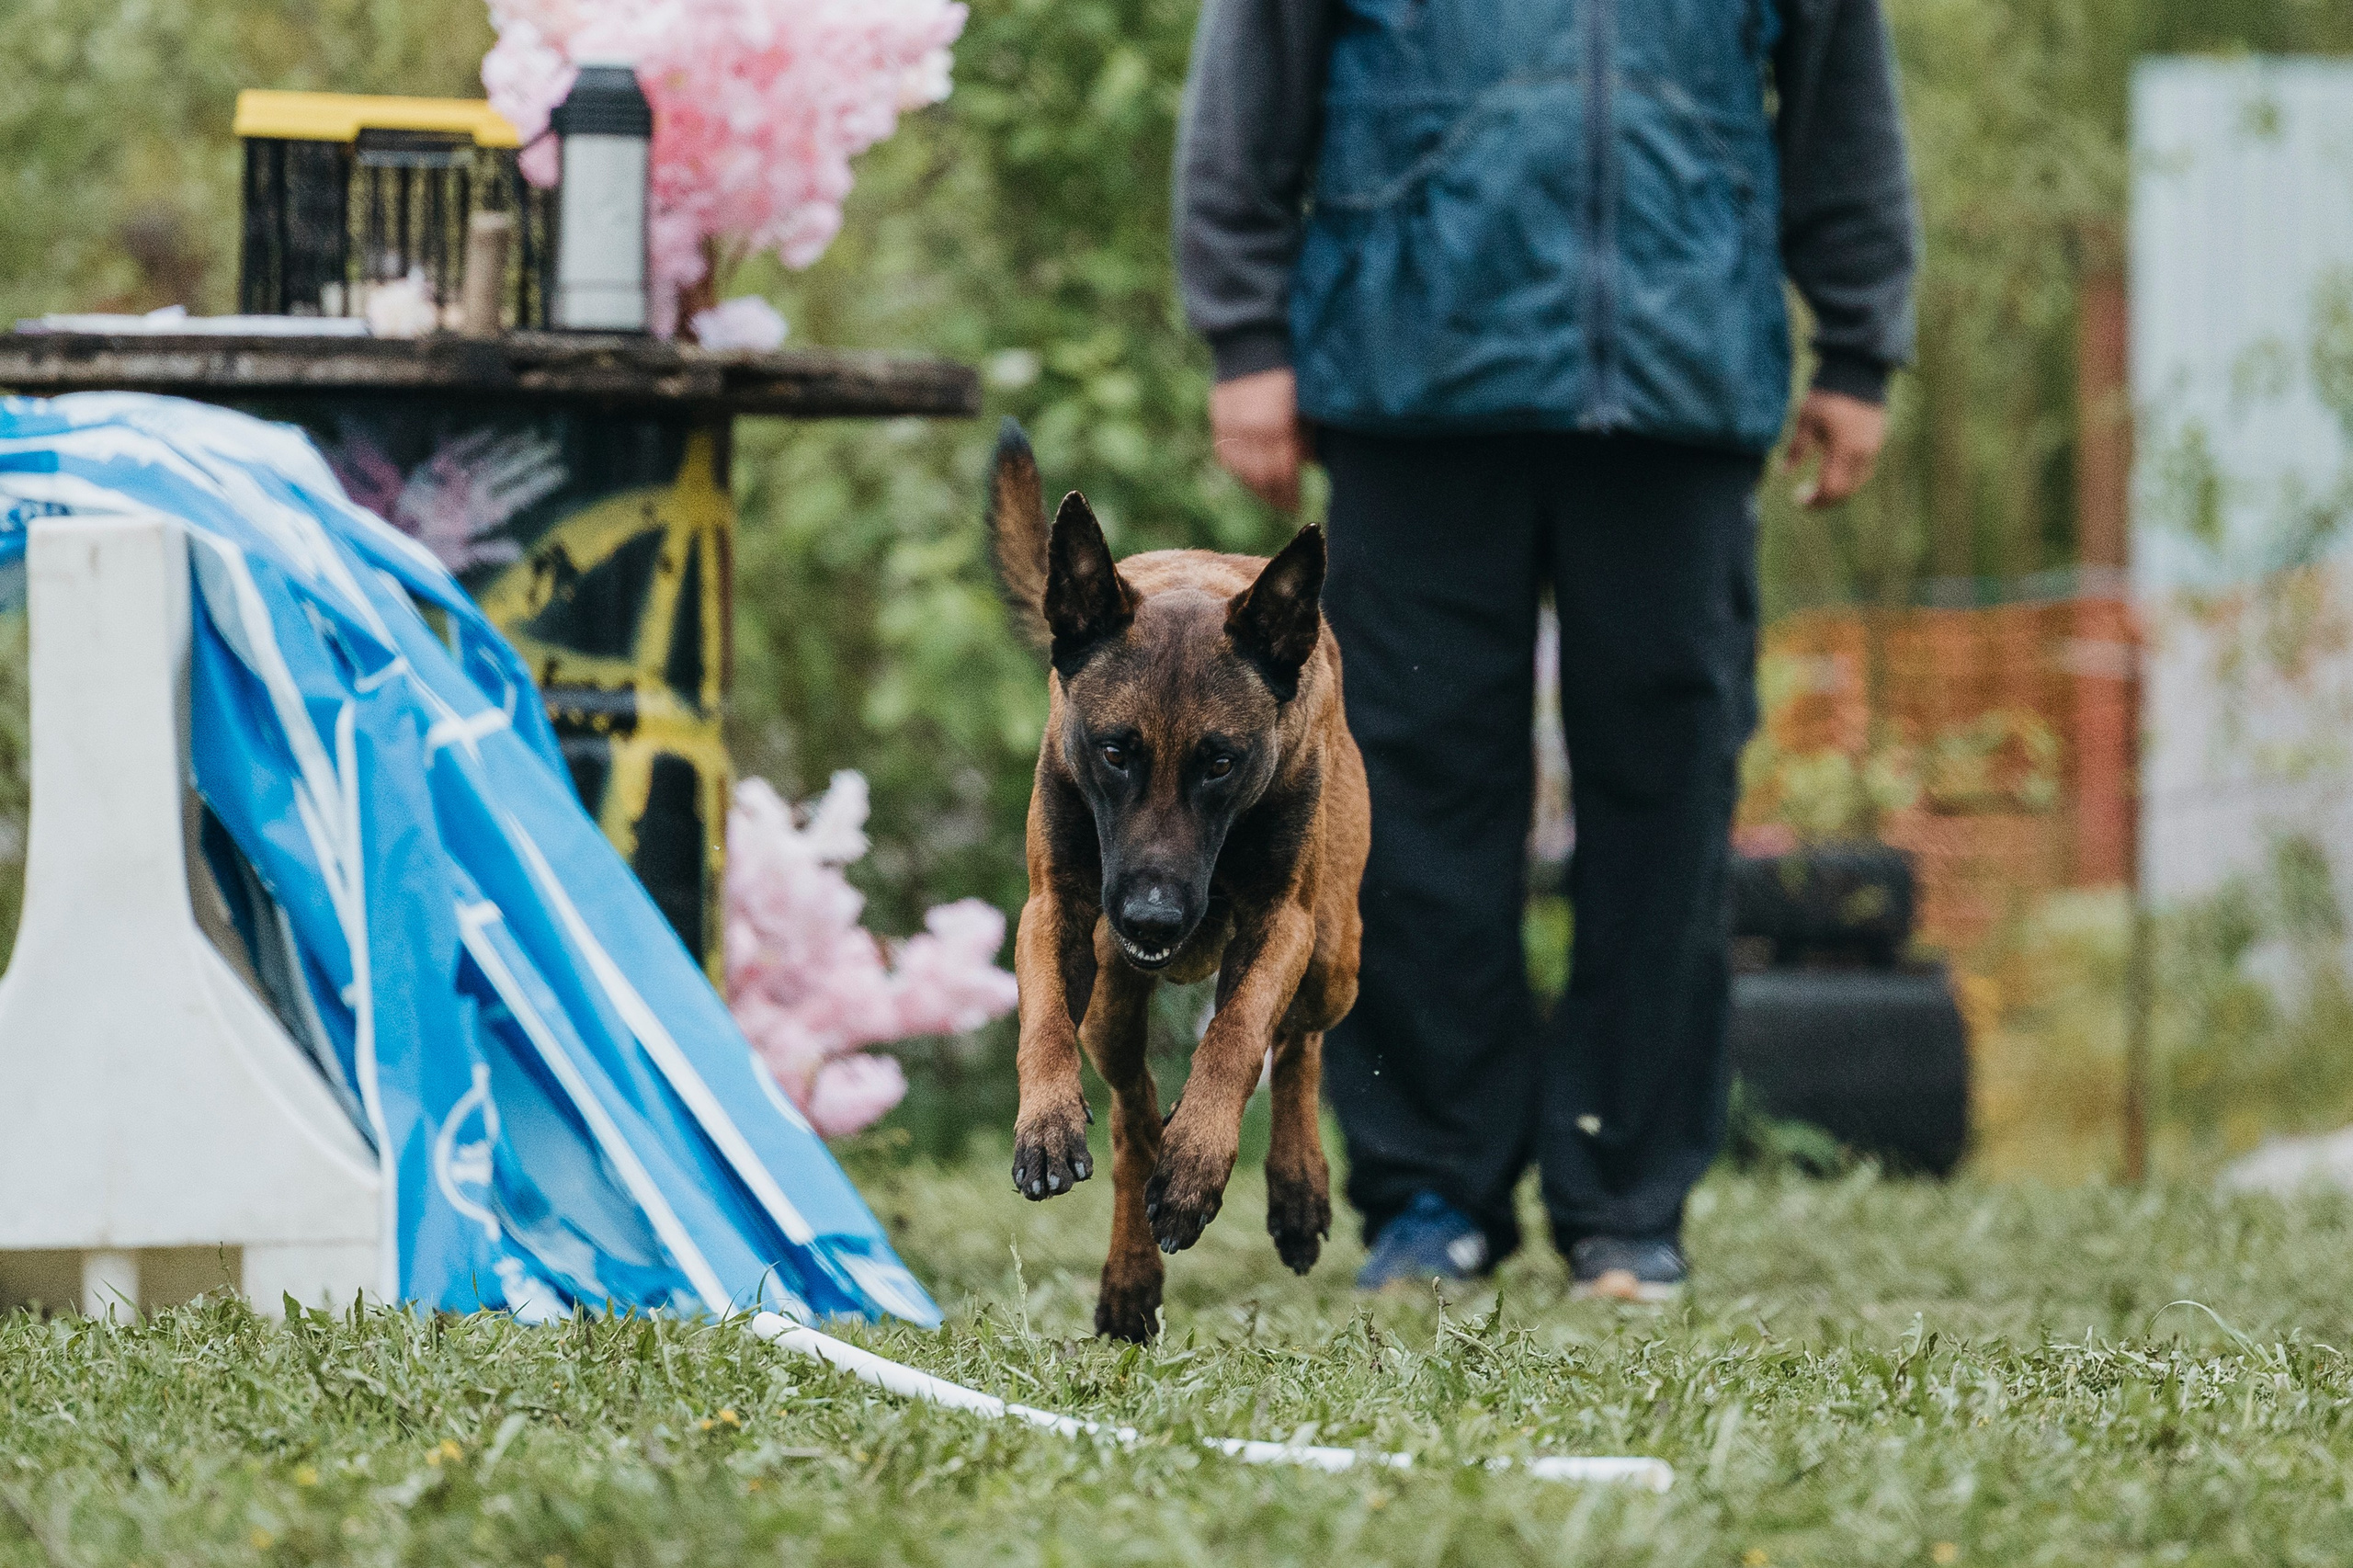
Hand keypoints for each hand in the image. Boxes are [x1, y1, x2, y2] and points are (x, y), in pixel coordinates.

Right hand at [1211, 367, 1308, 511]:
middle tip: (1286, 507)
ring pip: (1242, 471)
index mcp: (1277, 424)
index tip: (1298, 507)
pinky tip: (1250, 476)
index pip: (1283, 472)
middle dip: (1275, 496)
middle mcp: (1251, 429)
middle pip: (1262, 478)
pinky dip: (1239, 469)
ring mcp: (1231, 426)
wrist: (1252, 341)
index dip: (1290, 493)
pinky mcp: (1218, 421)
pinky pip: (1227, 457)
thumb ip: (1308, 434)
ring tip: (1269, 496)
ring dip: (1256, 487)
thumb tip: (1309, 465)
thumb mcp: (1306, 402)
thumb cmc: (1288, 370)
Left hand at [1785, 388, 1887, 507]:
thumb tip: (1783, 473)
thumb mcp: (1806, 420)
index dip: (1815, 500)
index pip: (1831, 487)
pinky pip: (1864, 469)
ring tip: (1818, 489)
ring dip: (1838, 490)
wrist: (1857, 370)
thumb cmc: (1827, 393)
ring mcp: (1873, 447)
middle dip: (1825, 500)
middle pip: (1846, 490)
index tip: (1798, 502)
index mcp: (1844, 449)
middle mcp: (1862, 452)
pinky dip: (1849, 478)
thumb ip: (1796, 448)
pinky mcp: (1877, 440)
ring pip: (1857, 482)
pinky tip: (1834, 474)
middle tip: (1806, 500)